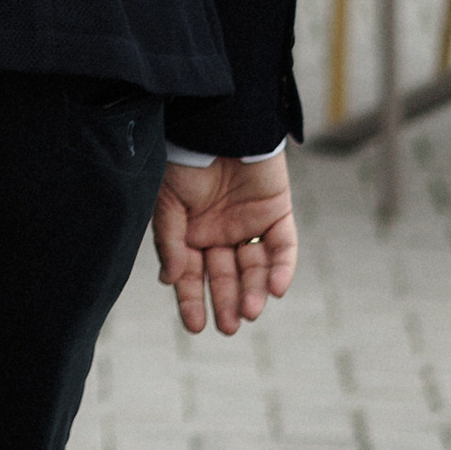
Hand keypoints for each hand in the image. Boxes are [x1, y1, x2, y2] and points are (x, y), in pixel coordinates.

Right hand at [153, 155, 296, 334]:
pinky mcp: (277, 212)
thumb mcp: (167, 202)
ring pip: (255, 267)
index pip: (193, 275)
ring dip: (254, 291)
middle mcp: (221, 233)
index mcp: (191, 233)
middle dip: (228, 302)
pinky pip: (283, 247)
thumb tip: (170, 280)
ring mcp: (250, 224)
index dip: (193, 300)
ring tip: (250, 311)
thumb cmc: (184, 157)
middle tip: (229, 326)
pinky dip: (281, 268)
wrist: (216, 123)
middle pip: (226, 276)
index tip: (195, 326)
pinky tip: (275, 289)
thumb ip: (171, 242)